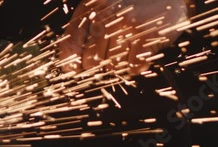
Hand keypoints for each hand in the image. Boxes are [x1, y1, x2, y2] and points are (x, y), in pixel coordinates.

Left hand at [59, 0, 188, 74]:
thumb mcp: (100, 7)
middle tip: (112, 50)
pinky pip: (134, 66)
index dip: (71, 63)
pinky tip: (140, 49)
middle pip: (91, 60)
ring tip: (129, 43)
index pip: (69, 44)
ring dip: (120, 61)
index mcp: (90, 8)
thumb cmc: (130, 2)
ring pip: (113, 65)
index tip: (75, 69)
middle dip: (99, 62)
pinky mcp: (147, 35)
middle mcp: (105, 16)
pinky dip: (137, 63)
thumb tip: (70, 66)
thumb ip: (82, 31)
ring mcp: (126, 25)